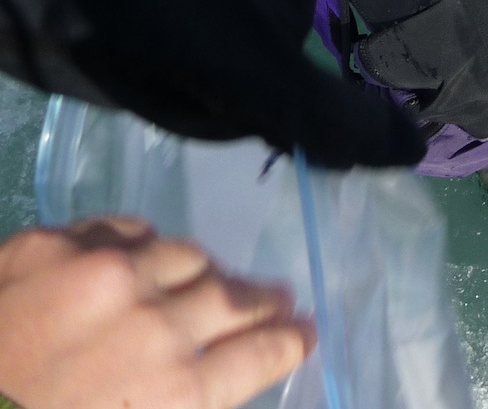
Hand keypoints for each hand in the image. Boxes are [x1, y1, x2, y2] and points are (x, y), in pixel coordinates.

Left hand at [0, 0, 424, 169]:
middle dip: (266, 49)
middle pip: (288, 23)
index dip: (351, 123)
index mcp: (172, 12)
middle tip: (211, 50)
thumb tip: (295, 115)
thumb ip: (216, 102)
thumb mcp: (120, 84)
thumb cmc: (46, 20)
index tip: (403, 145)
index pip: (289, 82)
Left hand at [0, 217, 311, 408]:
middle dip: (259, 301)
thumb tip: (196, 381)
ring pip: (184, 254)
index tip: (304, 332)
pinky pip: (121, 228)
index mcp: (176, 393)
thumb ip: (170, 403)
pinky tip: (142, 251)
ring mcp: (103, 275)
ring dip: (199, 271)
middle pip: (235, 297)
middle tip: (275, 300)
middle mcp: (157, 322)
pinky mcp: (50, 245)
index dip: (290, 341)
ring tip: (205, 277)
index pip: (264, 352)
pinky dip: (138, 242)